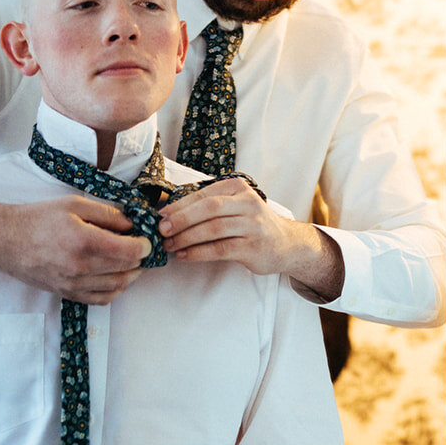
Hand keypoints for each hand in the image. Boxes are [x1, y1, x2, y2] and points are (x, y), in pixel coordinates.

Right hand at [0, 194, 151, 303]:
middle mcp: (79, 267)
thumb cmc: (37, 218)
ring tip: (132, 261)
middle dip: (141, 258)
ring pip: (118, 286)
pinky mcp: (67, 293)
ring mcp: (72, 284)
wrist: (4, 240)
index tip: (146, 238)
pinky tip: (117, 276)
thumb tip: (132, 223)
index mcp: (83, 241)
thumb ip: (107, 214)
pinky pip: (101, 299)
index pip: (129, 251)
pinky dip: (116, 289)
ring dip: (132, 274)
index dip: (145, 245)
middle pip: (127, 269)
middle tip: (142, 247)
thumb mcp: (73, 205)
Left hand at [158, 178, 345, 297]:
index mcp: (238, 188)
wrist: (286, 243)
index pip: (204, 195)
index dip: (179, 206)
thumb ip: (208, 205)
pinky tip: (185, 256)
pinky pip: (220, 249)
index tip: (160, 216)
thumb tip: (168, 213)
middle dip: (181, 219)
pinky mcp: (253, 247)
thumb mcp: (234, 205)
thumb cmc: (251, 224)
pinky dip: (199, 253)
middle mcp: (248, 204)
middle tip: (161, 230)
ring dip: (187, 238)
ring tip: (170, 245)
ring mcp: (253, 225)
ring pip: (213, 229)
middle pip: (208, 209)